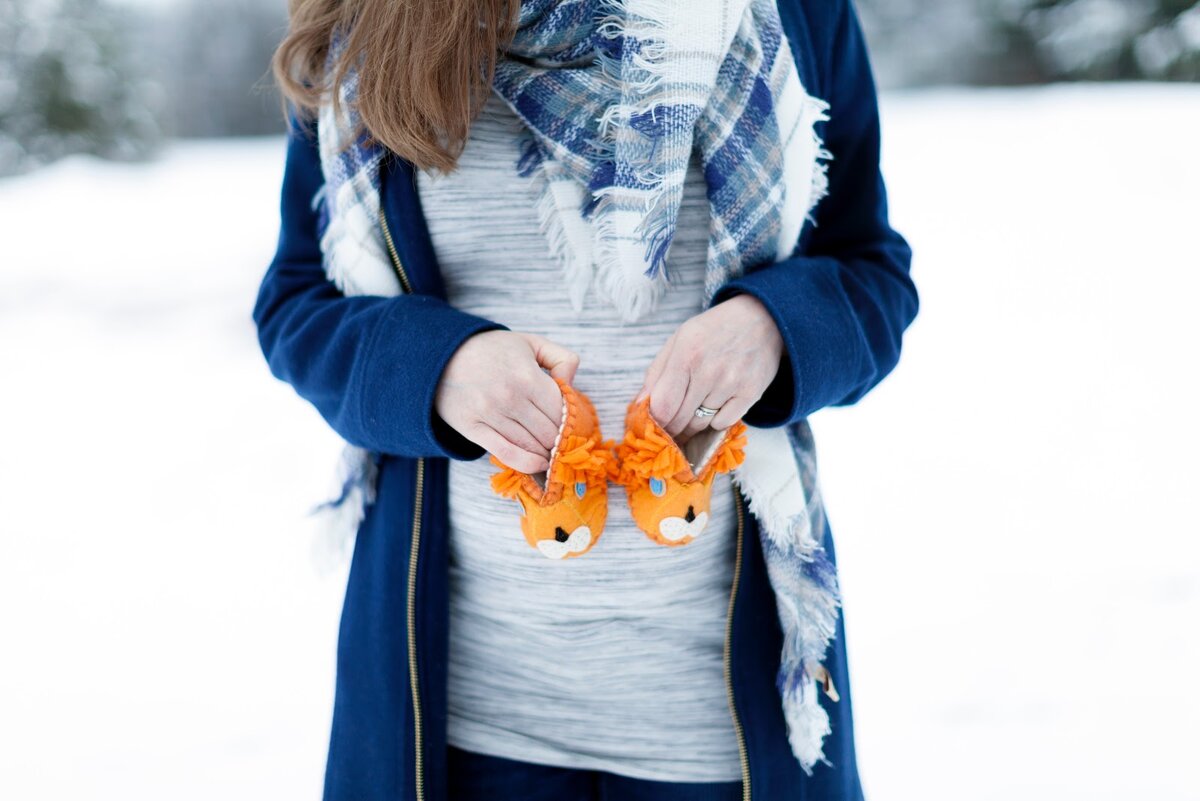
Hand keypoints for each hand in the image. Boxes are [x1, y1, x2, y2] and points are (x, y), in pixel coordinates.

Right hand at [435, 331, 578, 472]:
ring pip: (531, 445)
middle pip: (548, 431)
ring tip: (552, 452)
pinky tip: (539, 464)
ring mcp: (490, 415)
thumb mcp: (531, 342)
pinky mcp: (473, 429)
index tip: (571, 424)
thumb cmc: (492, 349)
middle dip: (559, 439)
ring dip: (546, 452)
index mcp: (527, 376)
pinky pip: (506, 453)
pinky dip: (526, 463)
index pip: (561, 410)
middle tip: (562, 440)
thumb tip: (571, 385)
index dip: (570, 421)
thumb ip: (561, 358)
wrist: (442, 354)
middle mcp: (510, 398)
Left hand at [639, 294, 782, 441]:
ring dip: (692, 424)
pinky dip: (716, 420)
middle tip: (669, 427)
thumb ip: (656, 372)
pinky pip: (723, 424)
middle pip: (680, 420)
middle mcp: (709, 371)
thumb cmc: (714, 330)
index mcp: (685, 354)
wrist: (762, 319)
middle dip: (671, 428)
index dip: (654, 421)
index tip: (653, 424)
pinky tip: (716, 404)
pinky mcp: (750, 394)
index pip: (663, 405)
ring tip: (693, 410)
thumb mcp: (679, 339)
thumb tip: (640, 404)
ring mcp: (731, 384)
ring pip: (700, 424)